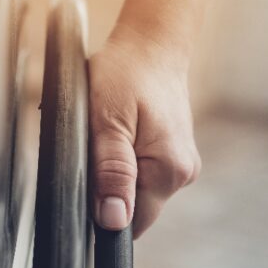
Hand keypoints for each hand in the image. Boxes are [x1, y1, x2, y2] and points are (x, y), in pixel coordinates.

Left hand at [89, 25, 201, 237]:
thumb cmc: (125, 74)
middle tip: (93, 146)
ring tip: (106, 133)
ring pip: (134, 188)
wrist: (151, 44)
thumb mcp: (106, 122)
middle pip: (132, 207)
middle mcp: (182, 174)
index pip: (131, 222)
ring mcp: (180, 164)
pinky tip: (117, 132)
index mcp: (169, 171)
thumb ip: (111, 173)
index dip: (102, 211)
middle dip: (104, 187)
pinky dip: (122, 158)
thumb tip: (114, 221)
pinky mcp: (172, 154)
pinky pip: (140, 170)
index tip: (86, 182)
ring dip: (112, 170)